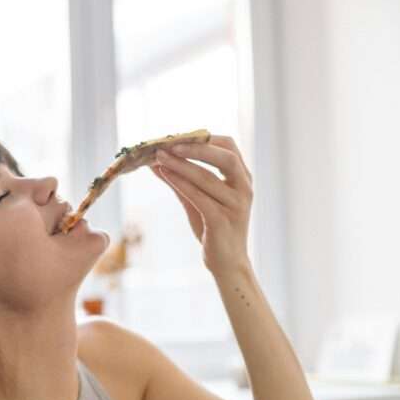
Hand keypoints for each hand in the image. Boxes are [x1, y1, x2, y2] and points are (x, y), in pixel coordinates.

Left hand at [149, 134, 252, 275]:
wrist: (227, 264)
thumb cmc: (214, 229)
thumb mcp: (197, 200)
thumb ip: (180, 180)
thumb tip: (155, 161)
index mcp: (242, 178)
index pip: (229, 147)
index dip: (205, 138)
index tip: (179, 135)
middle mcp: (244, 189)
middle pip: (225, 157)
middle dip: (196, 148)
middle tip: (169, 143)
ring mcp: (236, 206)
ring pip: (207, 178)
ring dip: (181, 165)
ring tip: (159, 157)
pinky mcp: (223, 222)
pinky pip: (200, 198)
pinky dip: (181, 183)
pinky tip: (165, 175)